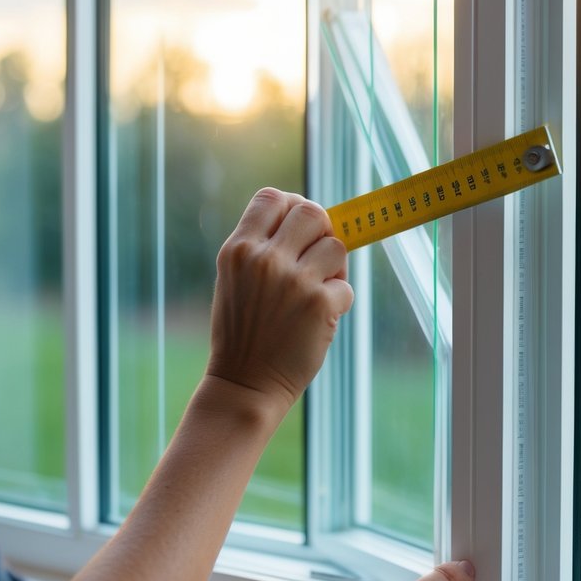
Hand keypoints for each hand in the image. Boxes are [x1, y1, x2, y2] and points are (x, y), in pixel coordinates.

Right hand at [206, 188, 353, 410]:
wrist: (244, 384)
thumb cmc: (242, 332)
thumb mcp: (234, 280)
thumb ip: (262, 247)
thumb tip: (310, 218)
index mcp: (238, 249)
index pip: (273, 197)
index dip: (293, 205)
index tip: (299, 227)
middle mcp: (264, 259)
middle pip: (312, 212)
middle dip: (321, 231)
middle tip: (316, 257)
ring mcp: (294, 280)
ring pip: (337, 246)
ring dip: (334, 267)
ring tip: (318, 290)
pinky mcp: (320, 304)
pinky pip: (345, 285)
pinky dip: (339, 301)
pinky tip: (319, 319)